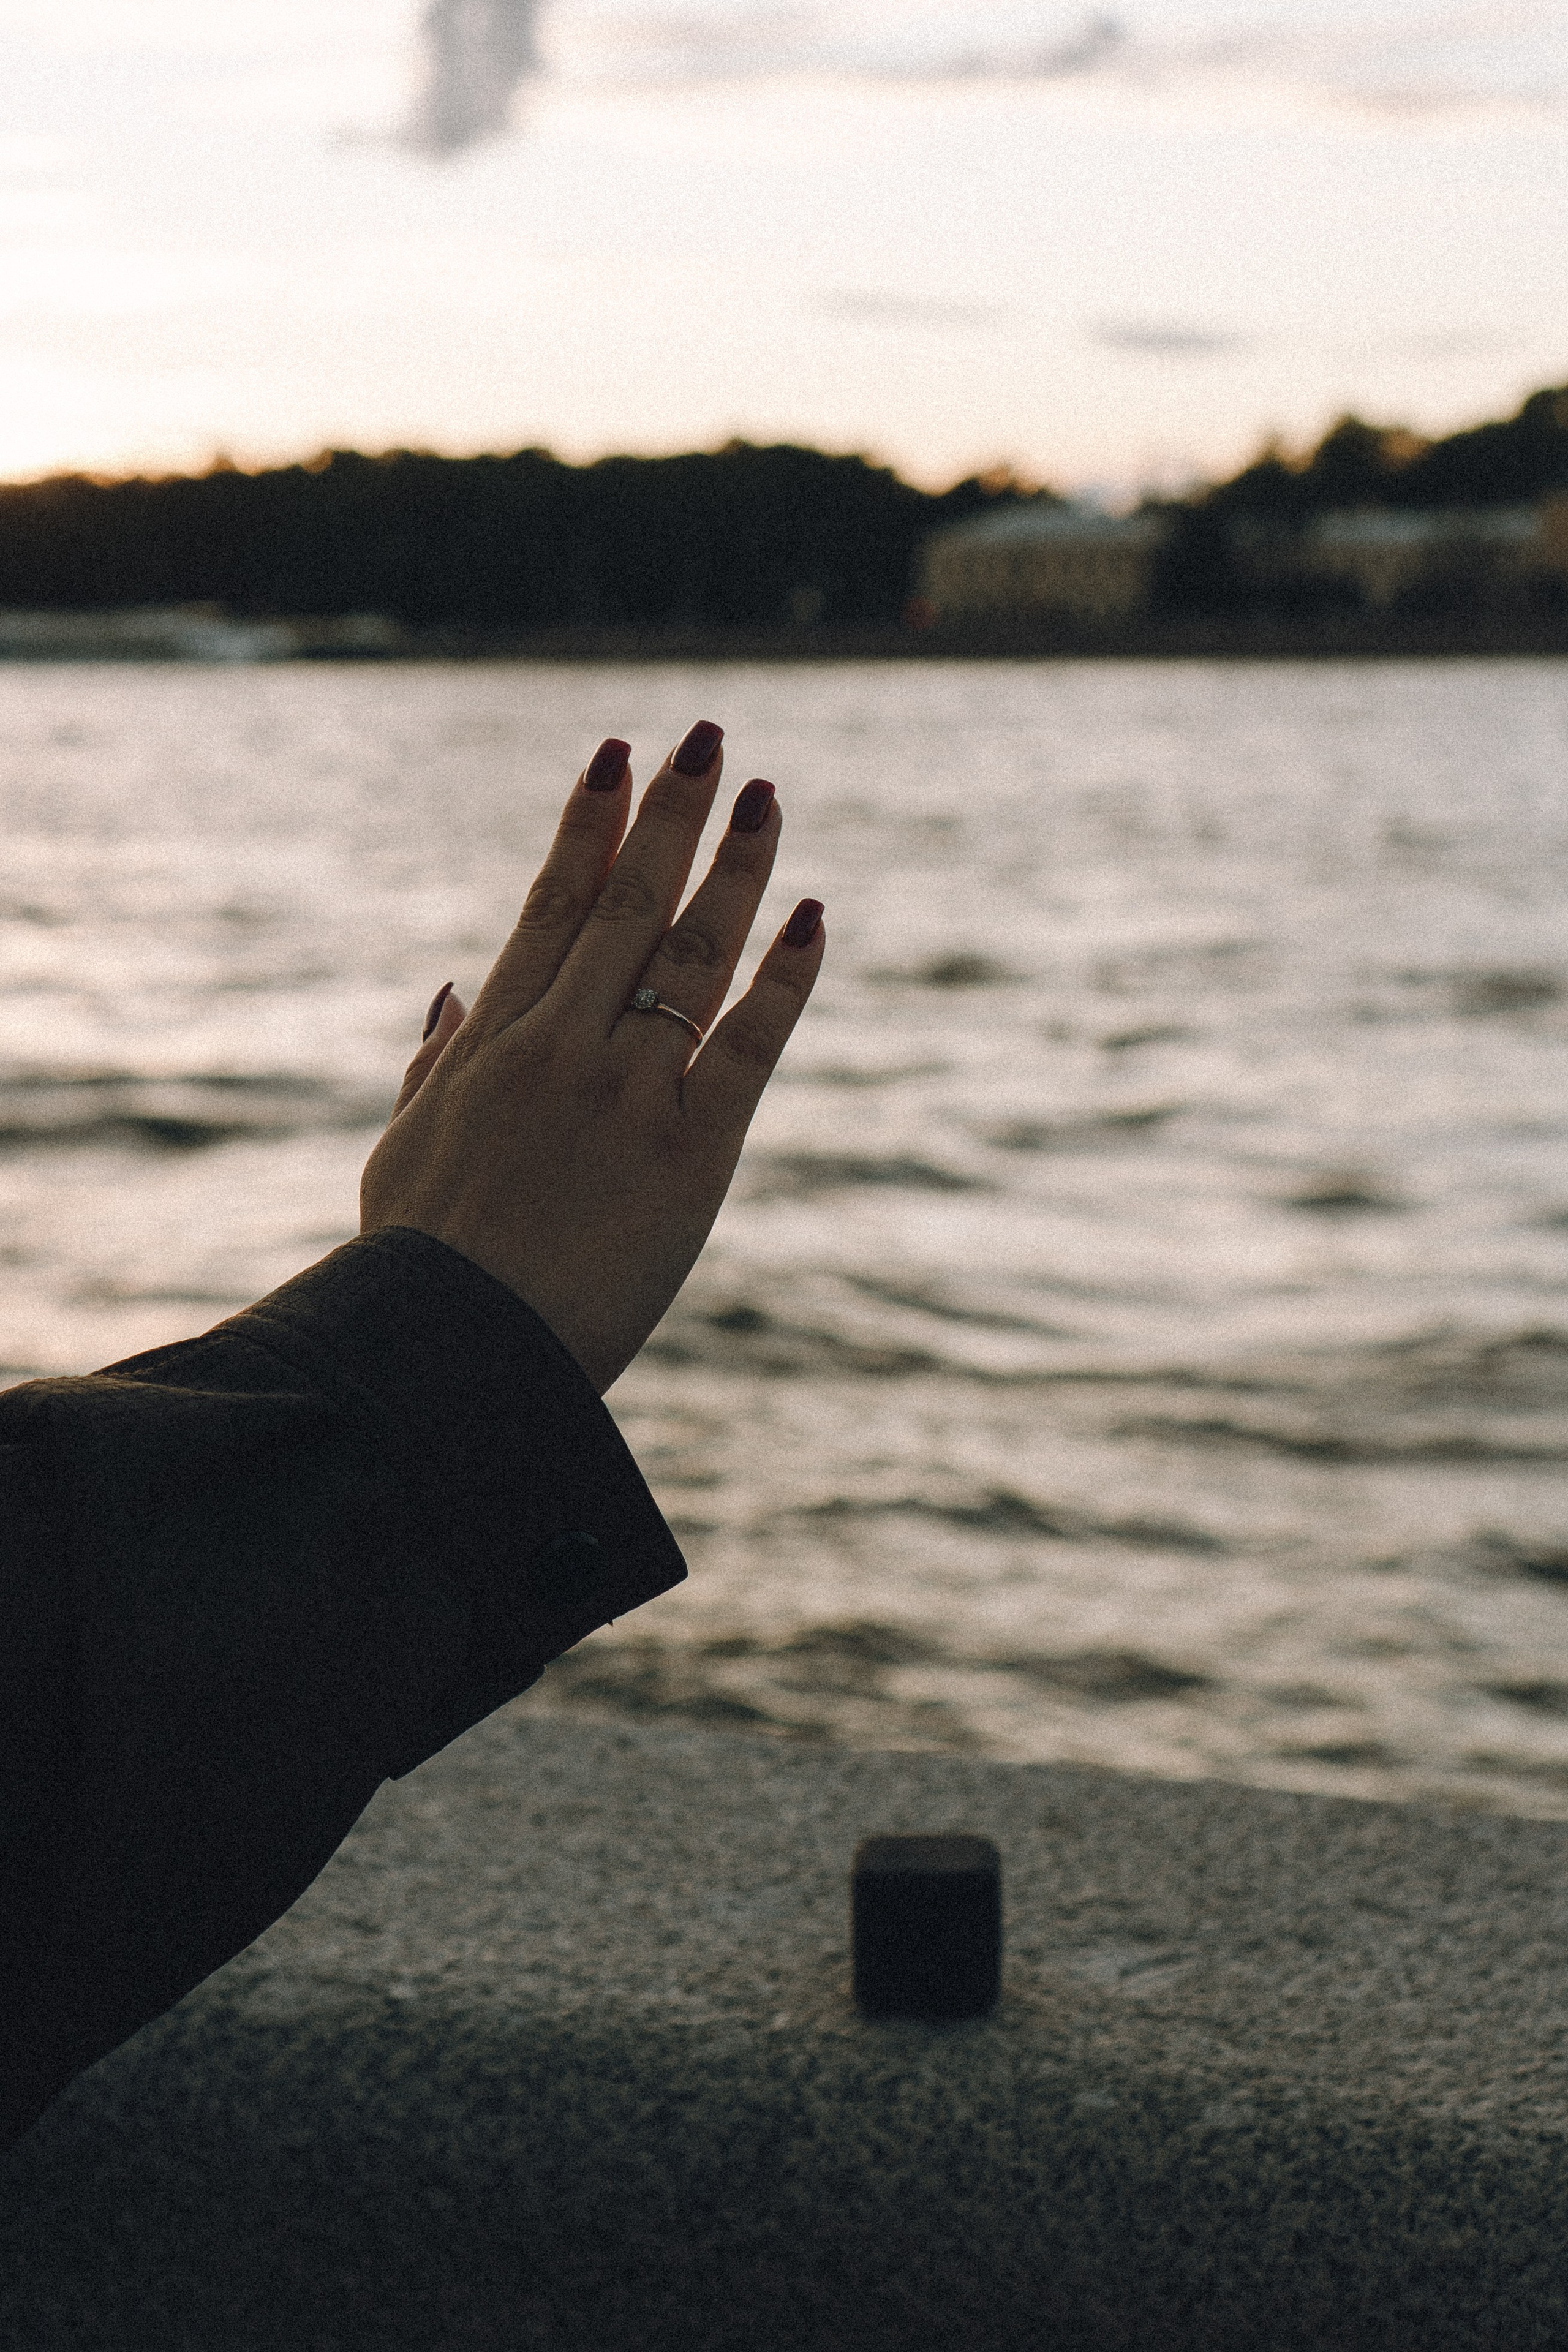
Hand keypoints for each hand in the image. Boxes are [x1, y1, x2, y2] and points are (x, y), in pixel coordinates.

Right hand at [359, 721, 824, 1393]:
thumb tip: (453, 991)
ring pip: (693, 952)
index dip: (589, 826)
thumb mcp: (402, 1154)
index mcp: (494, 1044)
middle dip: (670, 815)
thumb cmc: (424, 1270)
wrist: (457, 1355)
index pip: (551, 907)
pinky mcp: (692, 1147)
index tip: (618, 758)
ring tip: (763, 796)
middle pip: (629, 904)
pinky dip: (787, 976)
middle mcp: (563, 1045)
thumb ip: (433, 1068)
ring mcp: (628, 1090)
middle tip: (707, 741)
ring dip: (734, 867)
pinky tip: (813, 917)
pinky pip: (751, 1042)